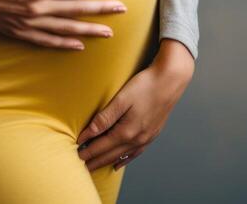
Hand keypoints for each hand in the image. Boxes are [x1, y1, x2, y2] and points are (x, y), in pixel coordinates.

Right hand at [0, 0, 127, 49]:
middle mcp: (36, 8)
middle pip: (75, 10)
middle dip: (100, 10)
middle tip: (122, 10)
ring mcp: (28, 24)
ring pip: (65, 29)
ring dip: (88, 30)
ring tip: (107, 33)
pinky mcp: (18, 33)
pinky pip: (46, 41)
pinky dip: (64, 44)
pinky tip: (77, 45)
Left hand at [76, 52, 193, 171]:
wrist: (170, 80)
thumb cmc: (145, 85)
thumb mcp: (122, 99)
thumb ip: (104, 118)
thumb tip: (87, 134)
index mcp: (127, 132)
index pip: (102, 147)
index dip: (88, 152)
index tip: (75, 155)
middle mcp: (137, 139)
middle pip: (111, 154)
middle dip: (95, 160)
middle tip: (81, 165)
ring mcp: (146, 138)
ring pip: (122, 155)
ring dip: (107, 161)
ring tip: (95, 166)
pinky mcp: (152, 134)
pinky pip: (135, 153)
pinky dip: (125, 159)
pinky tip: (119, 163)